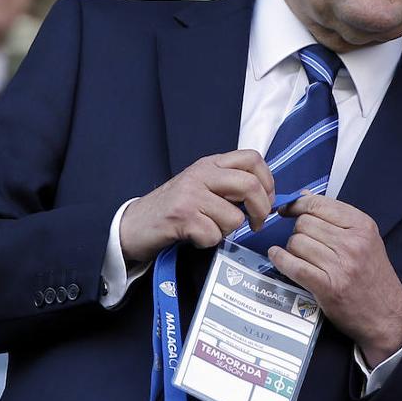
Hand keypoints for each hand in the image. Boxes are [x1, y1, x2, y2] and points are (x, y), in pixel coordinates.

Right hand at [119, 150, 274, 263]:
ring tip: (209, 228)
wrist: (132, 225)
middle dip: (261, 210)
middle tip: (256, 224)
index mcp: (210, 164)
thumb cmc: (172, 208)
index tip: (267, 201)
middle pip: (250, 185)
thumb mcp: (202, 186)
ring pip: (234, 217)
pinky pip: (214, 235)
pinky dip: (208, 242)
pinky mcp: (181, 216)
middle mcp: (200, 174)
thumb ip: (229, 185)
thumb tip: (266, 196)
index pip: (252, 158)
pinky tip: (194, 236)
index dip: (268, 181)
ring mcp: (190, 194)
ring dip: (227, 231)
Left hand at [268, 194, 401, 365]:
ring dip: (292, 248)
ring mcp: (340, 265)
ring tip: (300, 257)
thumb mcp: (365, 240)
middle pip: (305, 223)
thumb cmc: (373, 277)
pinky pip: (293, 265)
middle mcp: (352, 243)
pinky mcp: (327, 287)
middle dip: (298, 231)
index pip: (319, 204)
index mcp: (362, 226)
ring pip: (296, 242)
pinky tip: (277, 257)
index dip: (298, 205)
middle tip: (303, 243)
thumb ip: (336, 218)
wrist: (386, 315)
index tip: (288, 209)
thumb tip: (303, 196)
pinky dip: (280, 260)